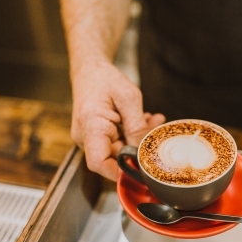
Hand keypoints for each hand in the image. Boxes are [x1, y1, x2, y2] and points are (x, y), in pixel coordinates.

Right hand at [71, 61, 164, 180]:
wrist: (90, 69)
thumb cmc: (104, 78)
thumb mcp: (128, 97)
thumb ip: (137, 126)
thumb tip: (143, 152)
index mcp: (90, 126)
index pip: (99, 163)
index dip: (120, 172)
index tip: (142, 169)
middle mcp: (86, 137)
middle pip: (113, 158)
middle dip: (137, 148)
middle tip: (155, 131)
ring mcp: (91, 138)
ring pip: (119, 150)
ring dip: (137, 138)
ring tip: (151, 121)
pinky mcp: (97, 136)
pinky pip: (117, 141)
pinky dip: (132, 134)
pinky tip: (143, 120)